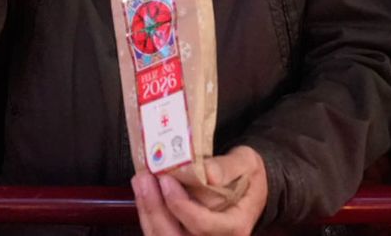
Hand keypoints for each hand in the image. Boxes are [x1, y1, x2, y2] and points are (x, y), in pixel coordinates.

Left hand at [131, 145, 266, 235]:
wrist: (249, 188)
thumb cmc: (248, 175)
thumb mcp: (247, 162)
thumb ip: (229, 167)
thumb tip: (208, 173)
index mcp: (236, 226)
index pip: (204, 226)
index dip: (181, 207)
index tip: (166, 180)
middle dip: (156, 211)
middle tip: (144, 180)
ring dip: (148, 212)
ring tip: (140, 183)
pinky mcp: (185, 235)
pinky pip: (162, 234)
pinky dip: (149, 215)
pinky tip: (143, 192)